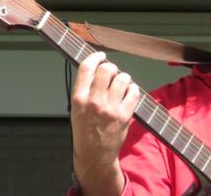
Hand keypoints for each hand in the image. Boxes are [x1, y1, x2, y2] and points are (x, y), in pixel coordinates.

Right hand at [70, 52, 140, 194]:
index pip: (86, 68)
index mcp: (79, 98)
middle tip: (112, 73)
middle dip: (112, 68)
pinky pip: (133, 92)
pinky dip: (133, 89)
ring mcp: (110, 108)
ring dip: (124, 78)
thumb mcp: (77, 109)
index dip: (95, 57)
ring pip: (123, 78)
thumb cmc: (85, 131)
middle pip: (107, 69)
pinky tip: (128, 94)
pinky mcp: (124, 115)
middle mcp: (94, 101)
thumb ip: (85, 89)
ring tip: (121, 85)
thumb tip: (97, 68)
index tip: (101, 56)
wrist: (94, 154)